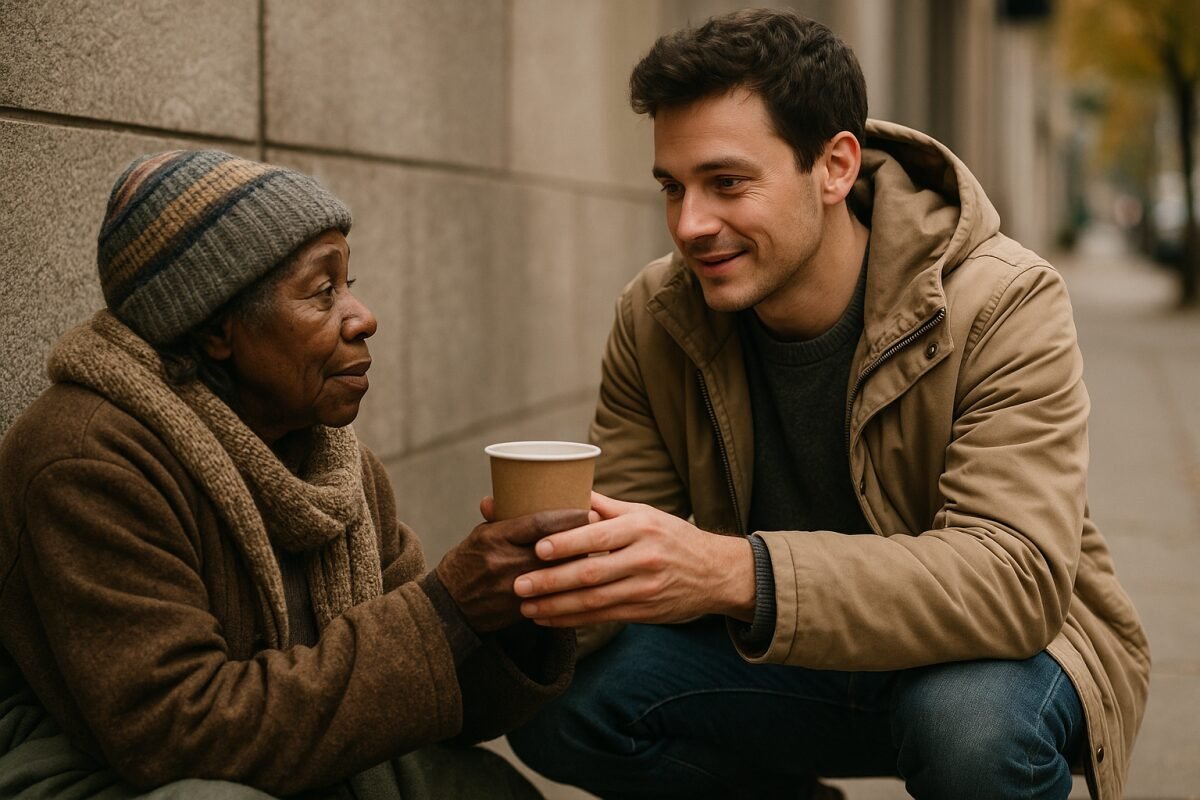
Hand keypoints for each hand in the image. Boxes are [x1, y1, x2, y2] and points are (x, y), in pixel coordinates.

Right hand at [435, 501, 590, 632]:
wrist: (446, 607)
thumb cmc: (466, 563)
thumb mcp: (479, 535)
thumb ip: (504, 519)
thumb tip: (516, 489)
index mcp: (493, 537)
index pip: (539, 523)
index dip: (568, 517)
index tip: (590, 510)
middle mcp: (503, 562)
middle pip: (555, 549)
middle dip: (582, 540)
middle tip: (606, 531)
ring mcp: (511, 588)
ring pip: (558, 575)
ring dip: (580, 564)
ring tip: (601, 554)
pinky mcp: (518, 610)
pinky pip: (552, 598)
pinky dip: (569, 588)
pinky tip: (585, 581)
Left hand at [512, 492, 754, 626]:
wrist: (716, 572)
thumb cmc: (672, 536)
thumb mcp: (645, 513)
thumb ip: (605, 506)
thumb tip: (566, 488)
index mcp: (640, 528)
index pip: (598, 537)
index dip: (567, 544)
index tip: (537, 547)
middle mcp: (644, 558)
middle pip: (591, 573)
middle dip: (551, 581)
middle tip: (518, 584)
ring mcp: (645, 588)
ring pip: (594, 600)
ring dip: (556, 606)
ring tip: (525, 607)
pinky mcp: (644, 612)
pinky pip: (602, 617)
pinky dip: (572, 619)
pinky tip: (549, 618)